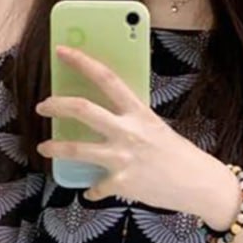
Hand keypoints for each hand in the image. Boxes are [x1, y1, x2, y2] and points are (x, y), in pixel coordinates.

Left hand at [37, 45, 238, 228]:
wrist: (200, 185)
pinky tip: (92, 190)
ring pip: (77, 149)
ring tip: (45, 146)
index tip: (62, 51)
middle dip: (56, 105)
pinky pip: (96, 186)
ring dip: (56, 147)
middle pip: (83, 110)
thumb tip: (103, 115)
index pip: (107, 79)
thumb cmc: (179, 154)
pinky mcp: (122, 183)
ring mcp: (124, 158)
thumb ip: (130, 120)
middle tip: (43, 106)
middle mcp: (129, 132)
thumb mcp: (155, 127)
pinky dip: (92, 189)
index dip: (83, 62)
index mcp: (139, 112)